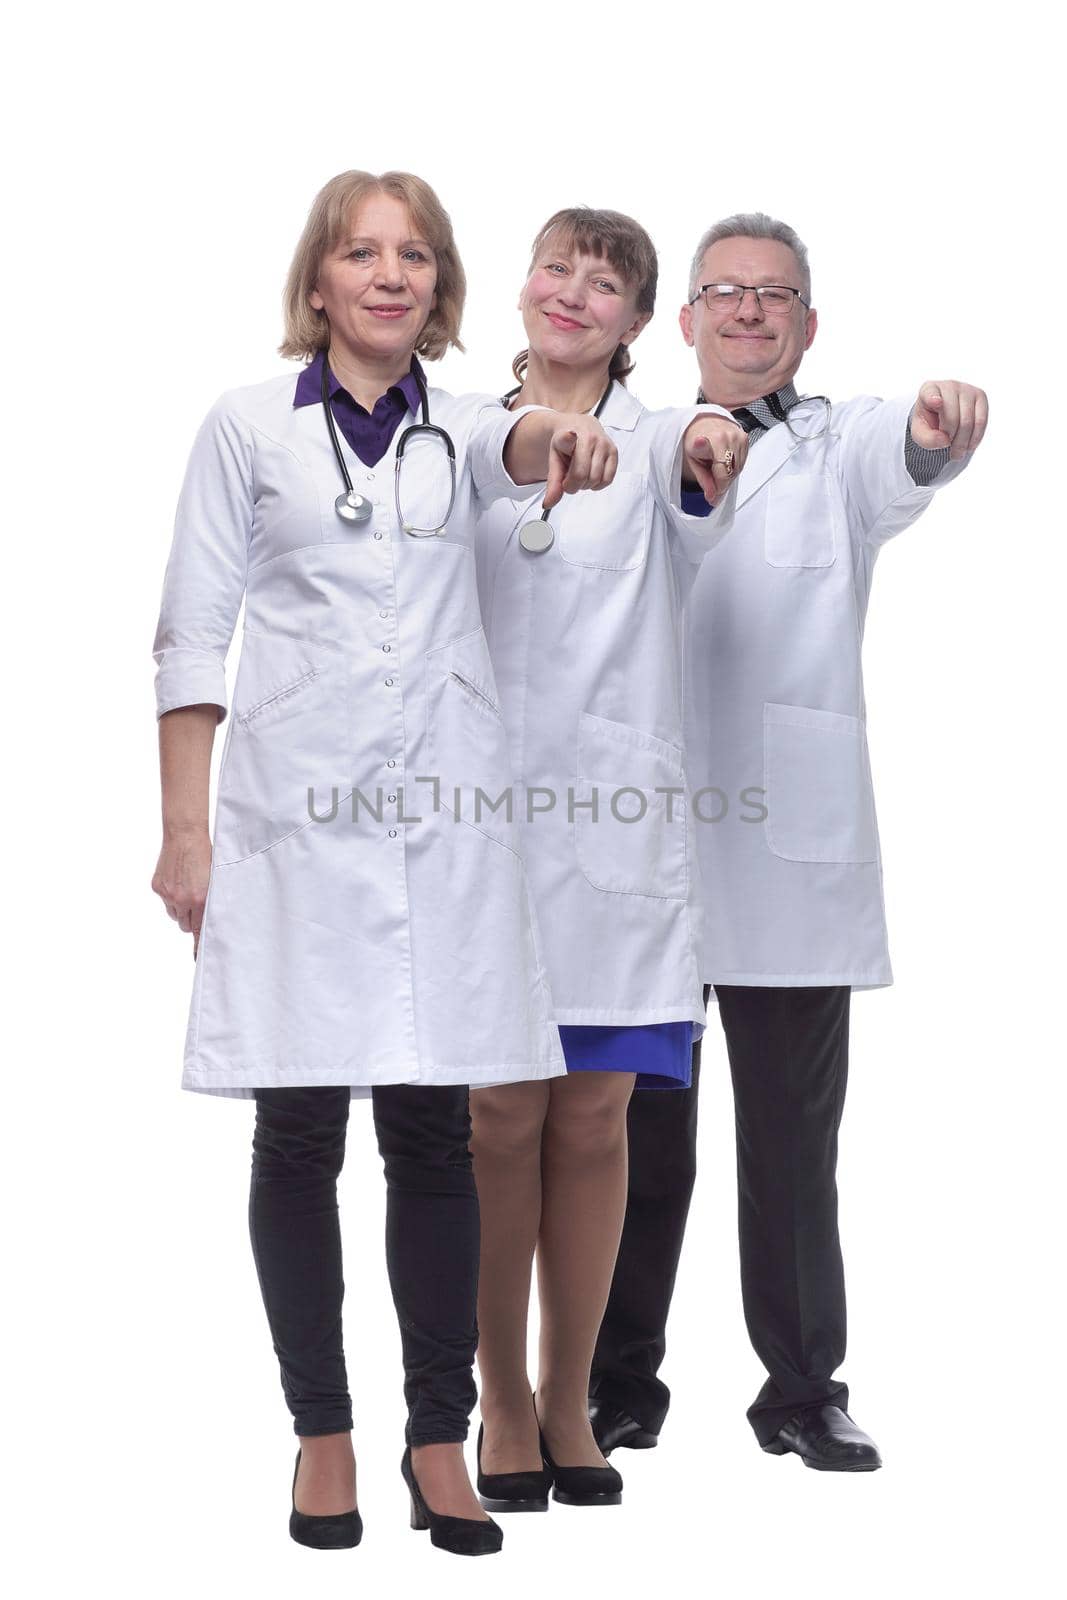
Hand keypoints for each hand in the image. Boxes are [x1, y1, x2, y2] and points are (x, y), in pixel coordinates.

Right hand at [152, 828, 212, 958]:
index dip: (198, 946)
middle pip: (184, 925)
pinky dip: (170, 896)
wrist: (186, 836)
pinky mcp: (157, 887)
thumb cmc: (205, 856)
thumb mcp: (215, 880)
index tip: (198, 960)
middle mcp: (183, 900)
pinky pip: (165, 901)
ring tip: (187, 889)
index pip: (198, 931)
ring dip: (180, 908)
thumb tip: (209, 919)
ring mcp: (168, 894)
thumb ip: (211, 901)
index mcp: (201, 900)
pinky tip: (177, 880)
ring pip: (174, 914)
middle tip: (195, 905)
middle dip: (190, 919)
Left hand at [544, 415, 617, 510]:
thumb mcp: (555, 460)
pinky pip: (607, 479)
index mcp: (569, 436)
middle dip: (573, 485)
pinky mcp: (614, 452)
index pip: (569, 439)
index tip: (570, 435)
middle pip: (582, 476)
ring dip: (586, 485)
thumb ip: (553, 482)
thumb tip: (548, 504)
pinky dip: (598, 484)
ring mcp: (604, 444)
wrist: (580, 427)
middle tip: (569, 478)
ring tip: (581, 474)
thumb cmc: (566, 444)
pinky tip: (591, 475)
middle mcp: (589, 437)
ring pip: (595, 480)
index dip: (568, 438)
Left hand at [683, 415, 748, 504]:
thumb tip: (712, 496)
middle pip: (731, 473)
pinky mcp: (745, 438)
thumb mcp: (694, 461)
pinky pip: (742, 462)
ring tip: (715, 474)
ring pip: (738, 469)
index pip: (722, 473)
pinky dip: (733, 468)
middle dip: (722, 485)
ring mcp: (739, 436)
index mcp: (714, 441)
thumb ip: (704, 480)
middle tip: (713, 493)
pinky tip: (723, 465)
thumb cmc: (695, 439)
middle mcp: (729, 437)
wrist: (702, 421)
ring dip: (728, 477)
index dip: (719, 488)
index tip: (713, 498)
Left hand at [911, 380, 987, 460]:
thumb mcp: (920, 434)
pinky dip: (975, 438)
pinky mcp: (980, 396)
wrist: (942, 419)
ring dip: (963, 442)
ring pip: (968, 421)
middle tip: (949, 452)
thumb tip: (945, 440)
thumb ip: (927, 439)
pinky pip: (981, 421)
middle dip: (951, 438)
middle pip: (953, 416)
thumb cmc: (929, 423)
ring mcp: (966, 389)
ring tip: (957, 452)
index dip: (933, 398)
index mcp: (928, 390)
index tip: (936, 402)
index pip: (930, 393)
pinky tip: (968, 446)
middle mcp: (948, 386)